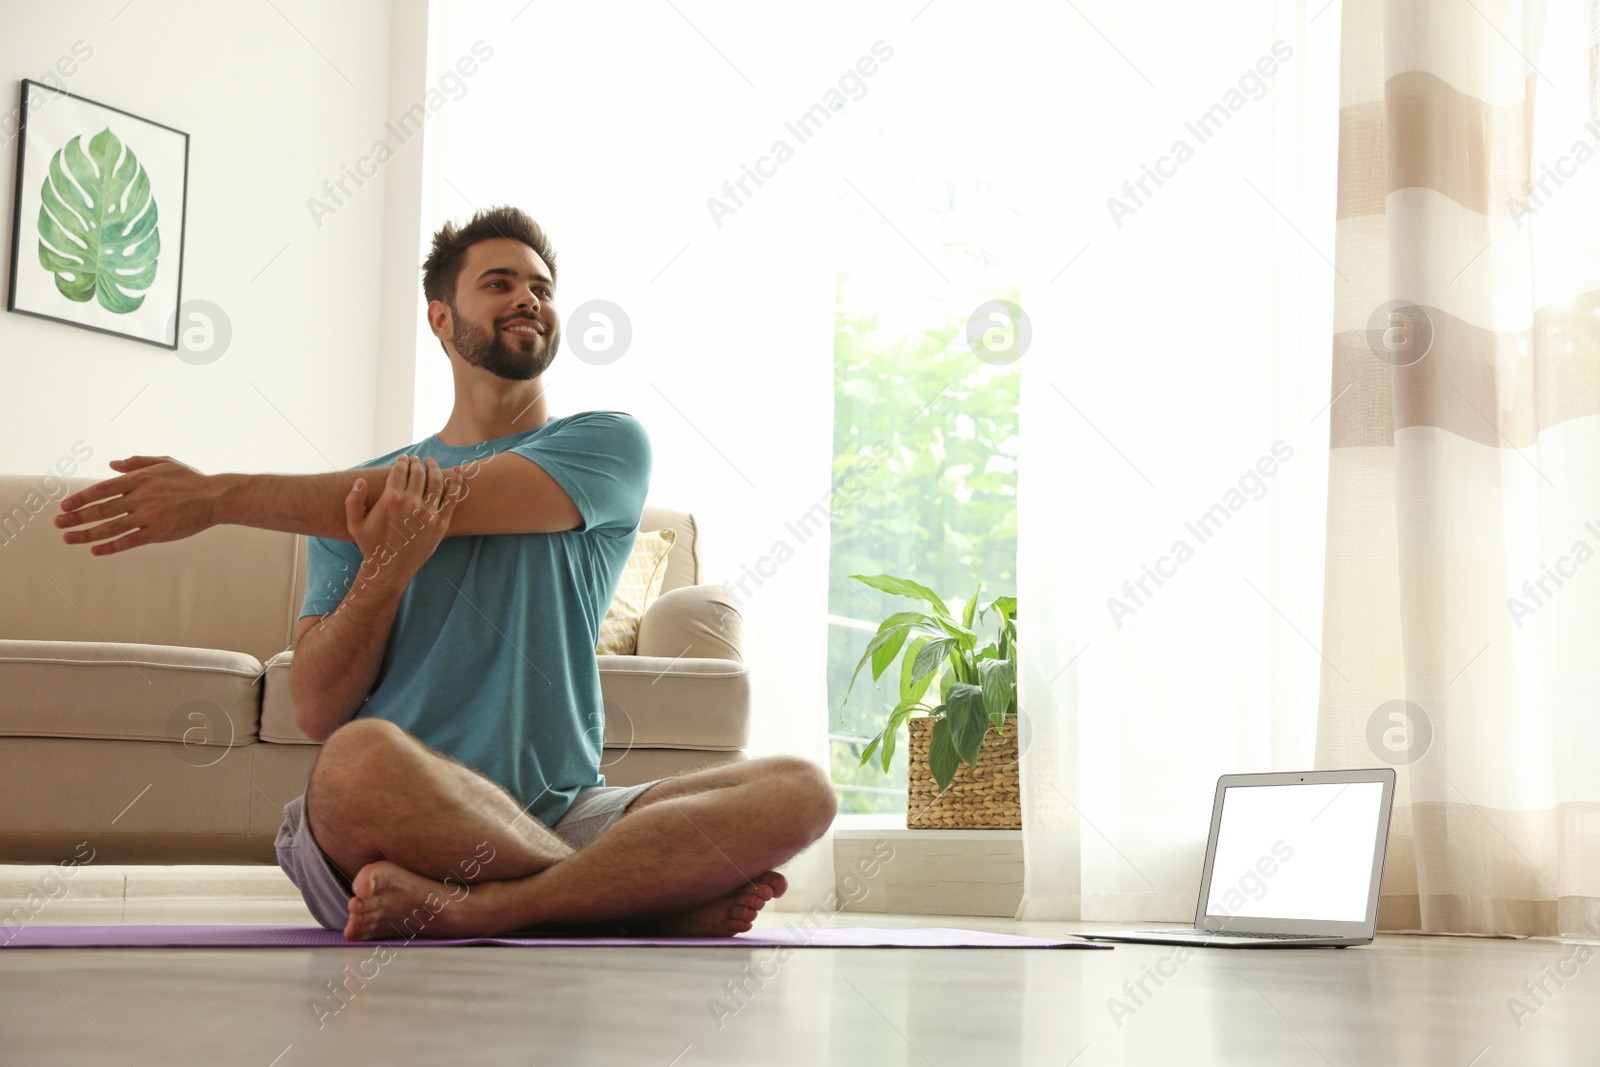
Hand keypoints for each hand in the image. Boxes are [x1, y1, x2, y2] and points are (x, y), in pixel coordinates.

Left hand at [56, 456, 215, 554]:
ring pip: (111, 527)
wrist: (215, 498)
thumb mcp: (164, 462)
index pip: (102, 489)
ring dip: (87, 534)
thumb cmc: (190, 479)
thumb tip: (112, 464)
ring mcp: (149, 516)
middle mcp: (141, 497)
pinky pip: (129, 541)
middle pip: (101, 510)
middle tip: (58, 524)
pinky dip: (111, 546)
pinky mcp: (158, 533)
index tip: (65, 506)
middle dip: (76, 518)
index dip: (81, 498)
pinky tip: (96, 550)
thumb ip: (137, 462)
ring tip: (69, 539)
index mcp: (140, 479)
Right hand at [346, 455, 463, 585]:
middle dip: (417, 463)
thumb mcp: (355, 523)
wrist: (390, 568)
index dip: (402, 461)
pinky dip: (456, 481)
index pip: (400, 470)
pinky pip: (452, 497)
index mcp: (390, 499)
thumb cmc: (371, 545)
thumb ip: (353, 500)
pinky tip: (458, 470)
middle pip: (418, 472)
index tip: (404, 458)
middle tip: (417, 460)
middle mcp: (411, 503)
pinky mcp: (441, 523)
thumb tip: (360, 481)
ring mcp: (428, 513)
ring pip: (436, 480)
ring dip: (434, 467)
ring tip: (430, 463)